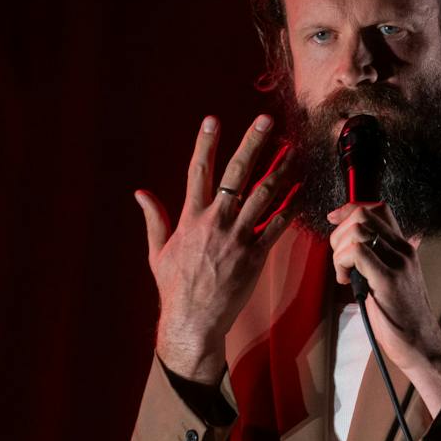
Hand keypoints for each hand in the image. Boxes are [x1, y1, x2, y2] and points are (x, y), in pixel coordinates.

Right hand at [136, 115, 298, 384]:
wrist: (193, 320)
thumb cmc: (174, 287)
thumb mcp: (158, 251)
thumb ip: (154, 219)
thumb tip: (140, 193)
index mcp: (191, 218)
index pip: (198, 172)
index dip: (205, 144)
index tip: (212, 120)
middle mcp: (215, 222)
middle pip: (237, 174)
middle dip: (252, 144)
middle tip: (266, 121)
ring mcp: (238, 237)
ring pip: (263, 195)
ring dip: (280, 169)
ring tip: (292, 149)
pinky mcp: (256, 255)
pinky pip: (277, 225)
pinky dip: (290, 206)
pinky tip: (300, 189)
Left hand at [327, 202, 440, 415]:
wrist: (421, 343)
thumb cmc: (403, 316)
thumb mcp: (395, 280)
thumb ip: (383, 260)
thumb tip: (361, 247)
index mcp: (405, 248)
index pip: (379, 209)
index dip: (351, 208)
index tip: (334, 219)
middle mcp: (403, 250)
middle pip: (364, 215)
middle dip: (340, 232)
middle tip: (339, 260)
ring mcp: (397, 263)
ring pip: (358, 231)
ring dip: (339, 250)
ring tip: (344, 273)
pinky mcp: (388, 280)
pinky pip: (357, 253)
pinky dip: (342, 263)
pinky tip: (345, 281)